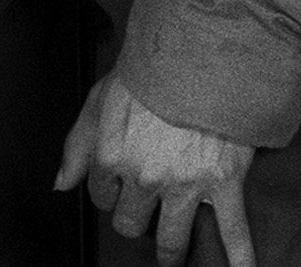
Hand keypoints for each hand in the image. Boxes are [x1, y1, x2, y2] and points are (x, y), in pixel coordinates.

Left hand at [55, 71, 256, 265]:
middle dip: (134, 217)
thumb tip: (60, 184)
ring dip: (169, 250)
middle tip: (143, 209)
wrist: (196, 55)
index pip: (100, 196)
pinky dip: (240, 258)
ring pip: (172, 238)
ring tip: (170, 256)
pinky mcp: (223, 183)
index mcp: (110, 157)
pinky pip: (234, 231)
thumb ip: (76, 147)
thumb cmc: (146, 74)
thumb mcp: (97, 101)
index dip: (108, 190)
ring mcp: (185, 185)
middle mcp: (144, 178)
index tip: (117, 183)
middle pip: (132, 222)